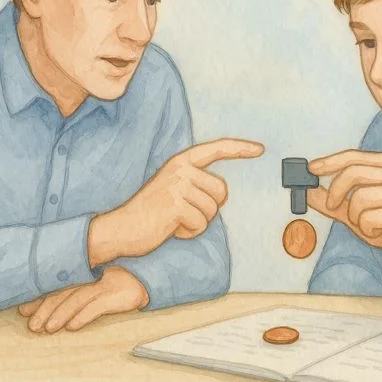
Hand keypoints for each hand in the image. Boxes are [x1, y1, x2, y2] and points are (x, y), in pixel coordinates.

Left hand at [18, 266, 147, 332]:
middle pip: (64, 292)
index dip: (40, 297)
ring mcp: (105, 283)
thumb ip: (75, 285)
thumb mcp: (95, 278)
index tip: (24, 310)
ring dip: (61, 315)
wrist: (147, 277)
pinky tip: (72, 326)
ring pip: (77, 299)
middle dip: (46, 309)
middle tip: (33, 325)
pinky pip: (97, 306)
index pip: (57, 284)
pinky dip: (83, 316)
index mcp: (84, 270)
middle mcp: (92, 275)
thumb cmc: (119, 278)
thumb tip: (44, 303)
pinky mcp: (118, 294)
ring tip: (49, 328)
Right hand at [88, 138, 263, 266]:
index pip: (216, 148)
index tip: (260, 149)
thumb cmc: (151, 212)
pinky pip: (201, 225)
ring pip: (213, 211)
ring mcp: (178, 185)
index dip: (240, 149)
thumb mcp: (174, 189)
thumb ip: (195, 184)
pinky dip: (189, 233)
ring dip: (197, 222)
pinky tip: (170, 228)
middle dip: (209, 208)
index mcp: (181, 161)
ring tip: (174, 219)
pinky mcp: (176, 205)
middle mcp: (181, 169)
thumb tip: (221, 192)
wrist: (120, 228)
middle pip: (222, 191)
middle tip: (183, 212)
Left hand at [306, 149, 381, 283]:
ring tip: (367, 224)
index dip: (329, 162)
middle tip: (330, 207)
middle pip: (353, 172)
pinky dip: (367, 229)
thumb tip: (305, 191)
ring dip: (355, 217)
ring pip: (359, 198)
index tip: (310, 169)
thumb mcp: (356, 212)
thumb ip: (332, 201)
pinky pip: (368, 218)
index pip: (353, 156)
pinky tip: (380, 232)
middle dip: (335, 192)